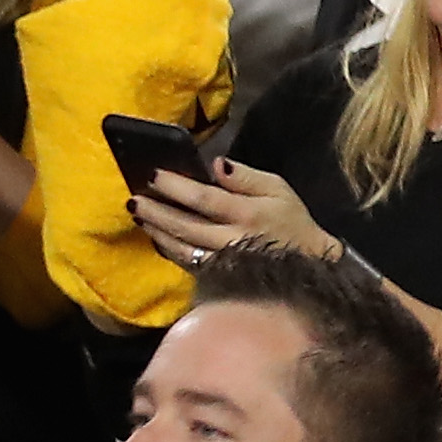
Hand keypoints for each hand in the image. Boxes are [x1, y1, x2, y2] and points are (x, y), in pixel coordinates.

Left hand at [130, 157, 334, 267]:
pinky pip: (185, 263)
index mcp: (247, 214)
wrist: (307, 265)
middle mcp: (230, 239)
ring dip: (156, 231)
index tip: (154, 174)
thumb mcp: (278, 189)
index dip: (175, 186)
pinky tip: (157, 236)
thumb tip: (216, 164)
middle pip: (184, 224)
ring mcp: (221, 262)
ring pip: (179, 247)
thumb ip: (246, 177)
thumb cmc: (292, 222)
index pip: (203, 198)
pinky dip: (167, 249)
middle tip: (133, 198)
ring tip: (139, 215)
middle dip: (156, 211)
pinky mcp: (216, 277)